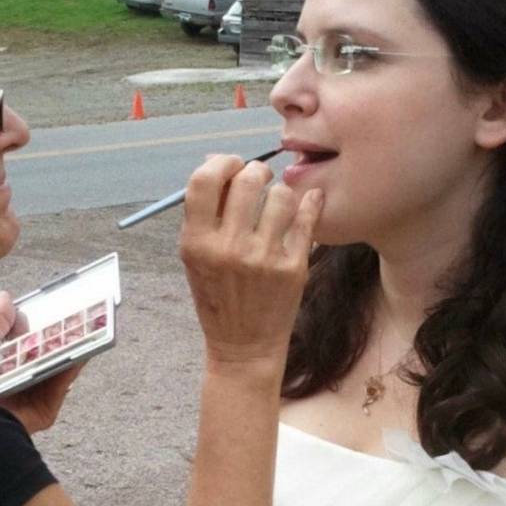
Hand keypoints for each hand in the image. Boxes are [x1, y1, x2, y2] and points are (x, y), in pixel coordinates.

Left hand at [0, 291, 82, 433]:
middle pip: (47, 355)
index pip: (28, 342)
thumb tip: (6, 296)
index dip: (42, 326)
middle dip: (61, 337)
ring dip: (72, 350)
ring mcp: (35, 395)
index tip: (57, 309)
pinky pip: (62, 387)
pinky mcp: (45, 410)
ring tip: (86, 329)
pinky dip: (72, 369)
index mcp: (4, 364)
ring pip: (59, 369)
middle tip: (78, 317)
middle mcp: (21, 380)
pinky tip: (81, 351)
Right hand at [179, 155, 322, 369]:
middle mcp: (229, 248)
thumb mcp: (196, 255)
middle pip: (247, 180)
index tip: (231, 166)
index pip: (204, 180)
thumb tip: (217, 160)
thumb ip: (204, 211)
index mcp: (197, 243)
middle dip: (256, 170)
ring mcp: (264, 258)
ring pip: (281, 195)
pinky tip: (307, 203)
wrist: (243, 345)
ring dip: (281, 192)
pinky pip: (306, 218)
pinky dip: (309, 204)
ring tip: (277, 203)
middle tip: (259, 178)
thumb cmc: (217, 294)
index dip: (221, 163)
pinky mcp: (294, 267)